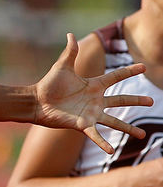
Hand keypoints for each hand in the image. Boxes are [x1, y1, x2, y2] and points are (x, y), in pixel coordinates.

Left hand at [34, 33, 152, 153]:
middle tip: (152, 102)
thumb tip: (70, 34)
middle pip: (121, 100)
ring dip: (128, 129)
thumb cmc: (48, 84)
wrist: (36, 101)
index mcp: (93, 85)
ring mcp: (91, 114)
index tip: (143, 67)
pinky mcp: (82, 125)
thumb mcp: (62, 66)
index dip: (129, 71)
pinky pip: (96, 135)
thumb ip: (70, 52)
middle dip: (136, 101)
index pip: (116, 77)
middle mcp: (96, 101)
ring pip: (114, 122)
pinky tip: (112, 151)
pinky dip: (103, 143)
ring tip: (142, 135)